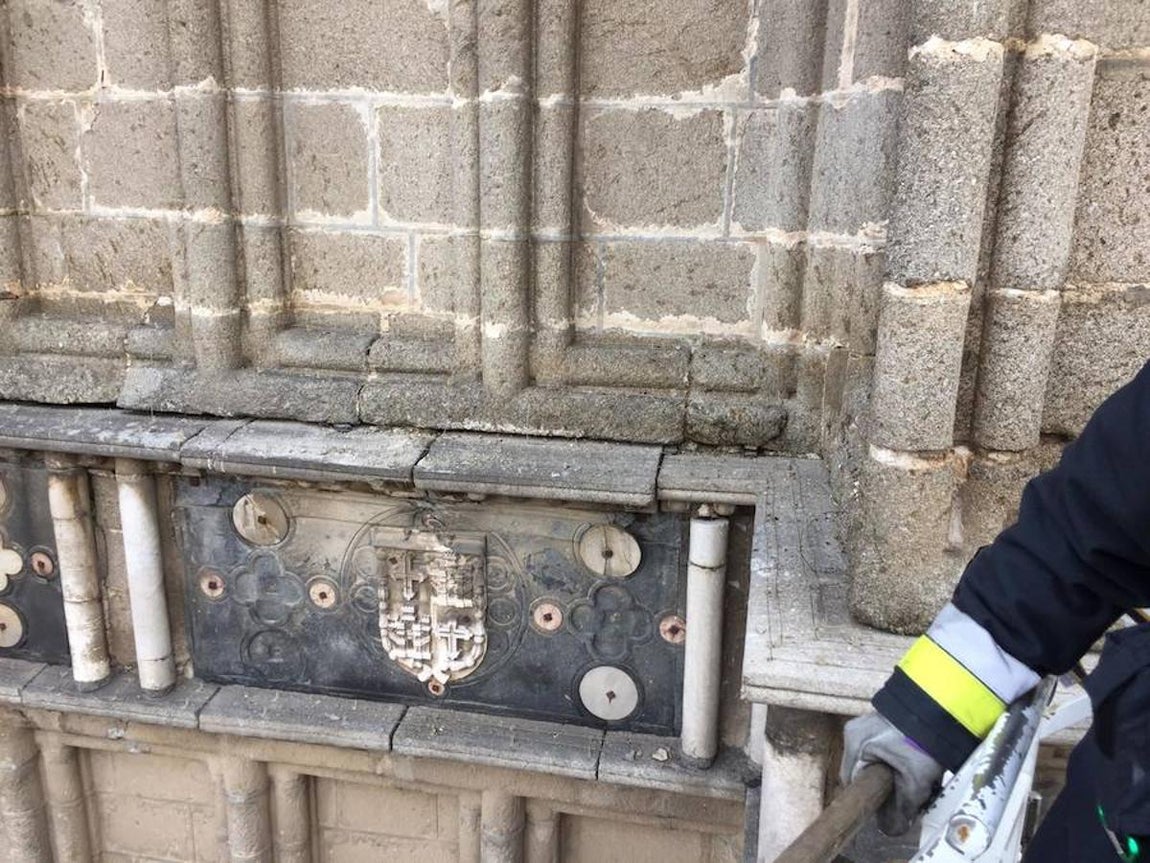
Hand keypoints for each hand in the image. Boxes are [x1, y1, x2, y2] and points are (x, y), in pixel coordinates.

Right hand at [841, 711, 943, 835]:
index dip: (870, 796)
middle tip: (906, 791)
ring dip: (888, 770)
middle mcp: (853, 731)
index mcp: (855, 743)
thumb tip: (893, 829)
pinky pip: (878, 746)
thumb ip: (902, 808)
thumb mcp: (915, 781)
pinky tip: (911, 760)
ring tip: (912, 774)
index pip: (852, 782)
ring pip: (871, 759)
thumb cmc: (923, 741)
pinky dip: (892, 756)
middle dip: (883, 784)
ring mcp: (865, 723)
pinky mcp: (877, 720)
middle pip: (862, 770)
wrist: (940, 710)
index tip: (887, 803)